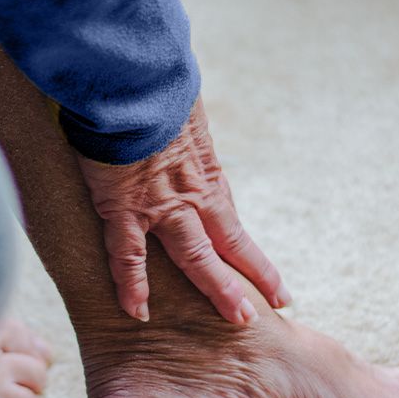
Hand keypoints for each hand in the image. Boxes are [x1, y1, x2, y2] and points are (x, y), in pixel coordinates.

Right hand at [77, 97, 290, 324]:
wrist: (132, 78)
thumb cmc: (152, 84)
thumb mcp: (180, 109)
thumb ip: (178, 127)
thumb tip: (175, 119)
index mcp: (205, 173)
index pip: (233, 224)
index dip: (251, 257)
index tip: (274, 284)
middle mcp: (193, 194)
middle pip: (228, 246)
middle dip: (248, 280)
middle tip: (263, 313)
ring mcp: (161, 204)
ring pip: (196, 256)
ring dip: (218, 287)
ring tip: (238, 319)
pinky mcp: (124, 206)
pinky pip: (128, 255)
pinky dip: (131, 285)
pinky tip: (137, 312)